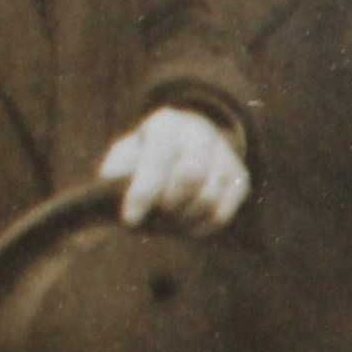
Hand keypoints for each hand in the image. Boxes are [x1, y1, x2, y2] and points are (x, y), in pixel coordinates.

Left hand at [103, 105, 248, 232]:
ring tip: (166, 224)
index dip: (144, 191)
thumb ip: (116, 173)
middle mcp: (200, 134)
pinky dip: (200, 227)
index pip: (159, 157)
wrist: (186, 143)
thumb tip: (112, 194)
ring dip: (183, 220)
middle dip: (167, 206)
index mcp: (166, 124)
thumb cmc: (145, 156)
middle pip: (191, 176)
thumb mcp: (124, 156)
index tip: (129, 220)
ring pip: (209, 198)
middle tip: (153, 219)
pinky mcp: (239, 177)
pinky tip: (185, 225)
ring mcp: (224, 154)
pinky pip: (223, 213)